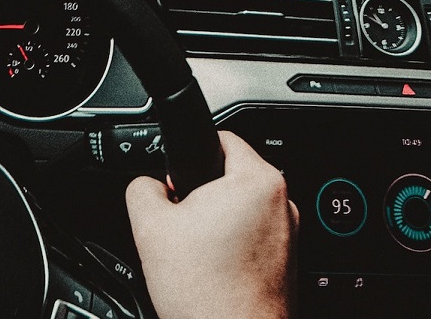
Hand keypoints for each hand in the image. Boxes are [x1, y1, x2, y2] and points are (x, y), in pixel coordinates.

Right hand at [125, 131, 296, 318]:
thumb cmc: (207, 293)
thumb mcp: (149, 227)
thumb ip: (141, 188)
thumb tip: (147, 185)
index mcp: (257, 181)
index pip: (221, 137)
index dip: (187, 155)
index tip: (175, 180)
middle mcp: (282, 203)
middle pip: (230, 177)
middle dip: (200, 196)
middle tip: (180, 226)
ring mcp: (288, 234)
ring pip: (240, 210)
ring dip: (216, 224)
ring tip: (196, 255)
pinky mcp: (286, 260)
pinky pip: (252, 237)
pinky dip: (231, 248)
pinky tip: (212, 271)